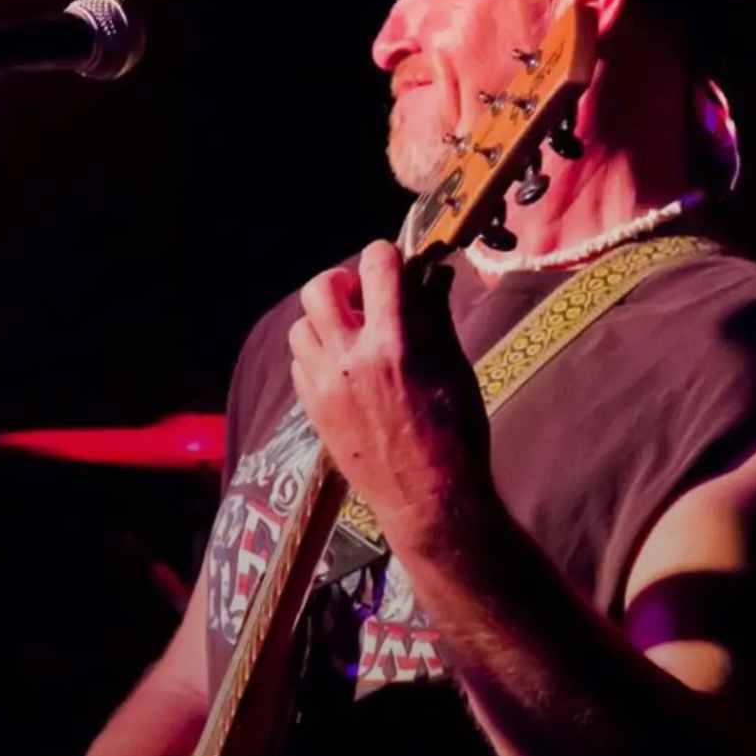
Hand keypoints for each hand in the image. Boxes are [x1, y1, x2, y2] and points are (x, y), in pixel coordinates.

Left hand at [288, 241, 491, 543]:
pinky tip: (344, 366)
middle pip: (321, 287)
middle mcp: (350, 359)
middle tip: (366, 297)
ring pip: (301, 325)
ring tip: (353, 334)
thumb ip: (435, 317)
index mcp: (394, 343)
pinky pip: (300, 362)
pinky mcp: (313, 409)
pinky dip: (318, 353)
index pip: (377, 266)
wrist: (429, 499)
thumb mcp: (455, 368)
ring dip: (326, 319)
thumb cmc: (456, 435)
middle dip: (345, 281)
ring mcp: (325, 385)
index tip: (397, 263)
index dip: (388, 256)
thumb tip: (431, 276)